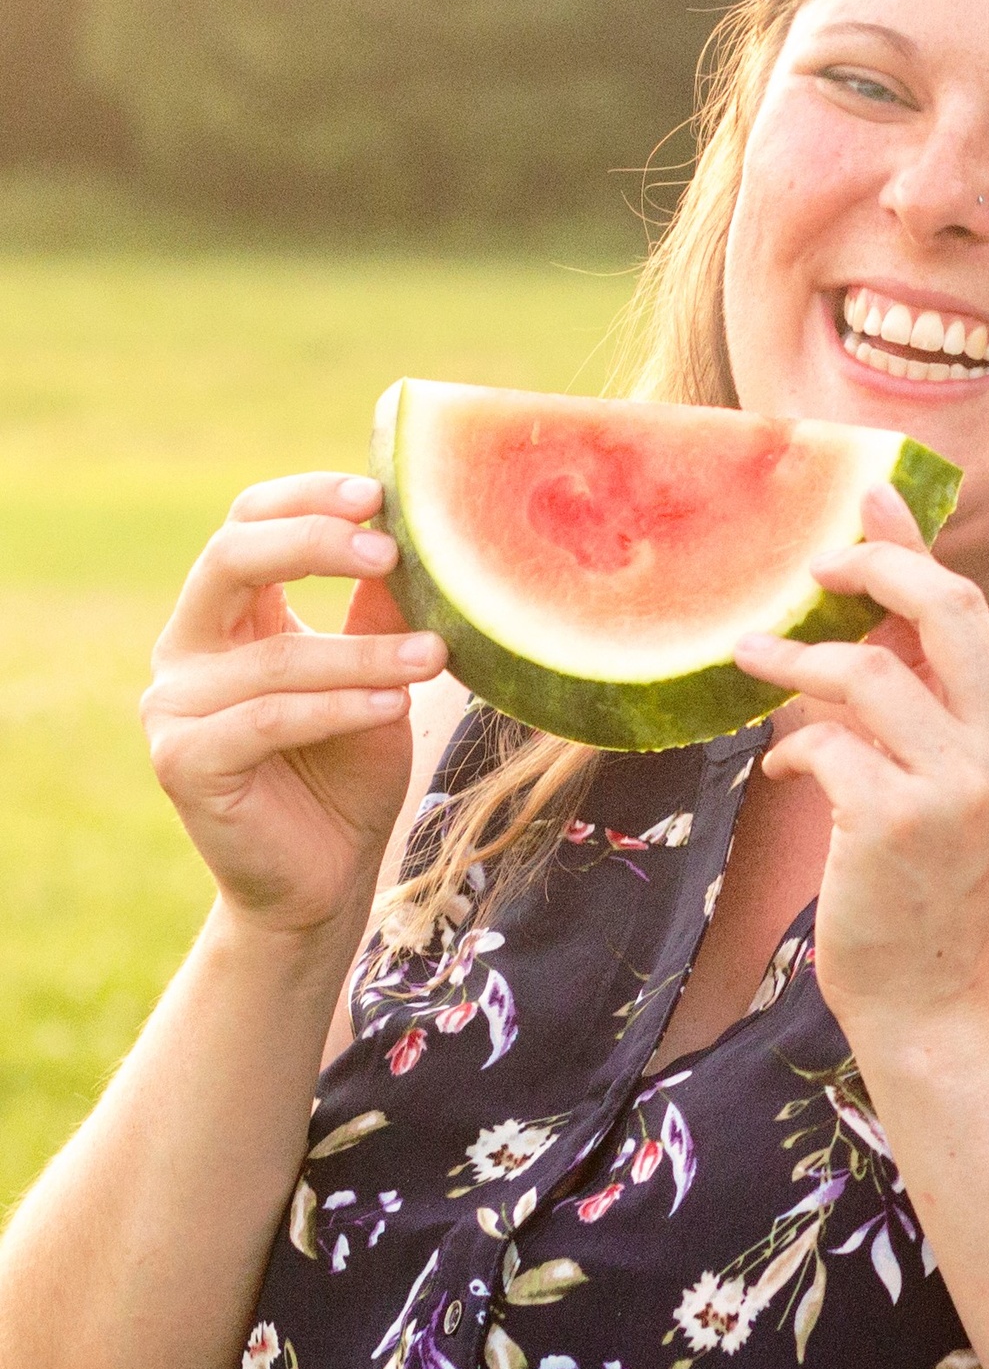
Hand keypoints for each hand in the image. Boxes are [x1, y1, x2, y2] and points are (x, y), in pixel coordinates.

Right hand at [142, 474, 448, 940]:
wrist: (327, 875)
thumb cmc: (351, 769)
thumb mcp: (377, 676)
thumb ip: (379, 612)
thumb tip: (420, 529)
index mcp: (228, 616)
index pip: (245, 524)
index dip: (304, 500)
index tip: (377, 493)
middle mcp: (187, 650)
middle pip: (232, 560)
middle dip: (314, 543)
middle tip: (392, 550)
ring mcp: (173, 705)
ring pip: (273, 657)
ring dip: (363, 652)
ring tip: (434, 655)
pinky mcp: (183, 760)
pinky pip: (265, 719)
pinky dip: (336, 707)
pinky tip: (392, 704)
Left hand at [732, 489, 988, 1038]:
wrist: (937, 997)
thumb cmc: (935, 887)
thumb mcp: (960, 784)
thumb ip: (932, 702)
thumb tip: (873, 612)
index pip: (972, 612)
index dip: (911, 553)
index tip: (867, 506)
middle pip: (945, 608)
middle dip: (870, 570)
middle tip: (811, 569)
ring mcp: (961, 784)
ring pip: (865, 672)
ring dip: (795, 664)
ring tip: (752, 662)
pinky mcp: (897, 819)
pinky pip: (824, 745)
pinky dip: (791, 751)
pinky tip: (784, 774)